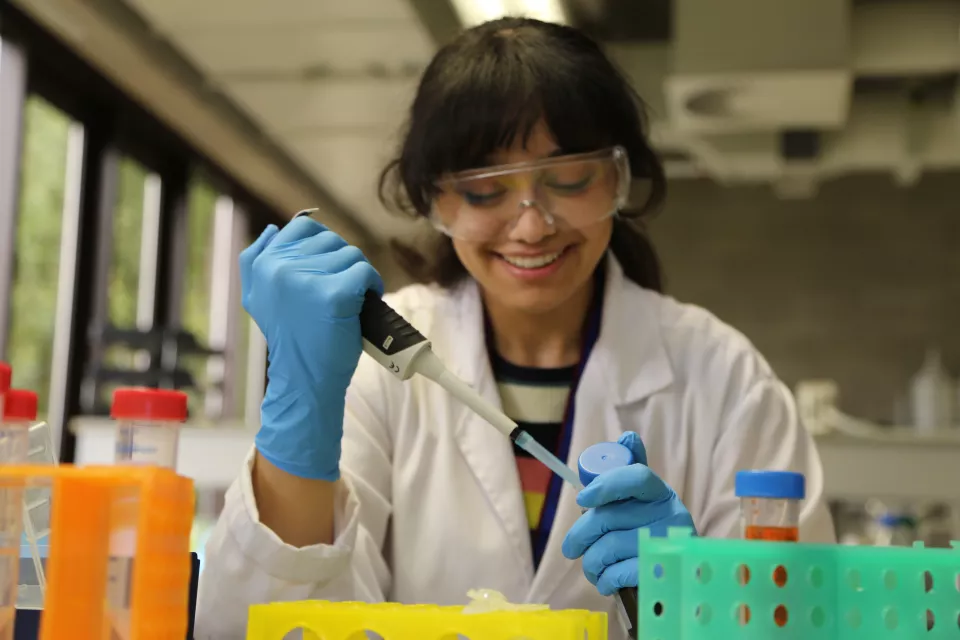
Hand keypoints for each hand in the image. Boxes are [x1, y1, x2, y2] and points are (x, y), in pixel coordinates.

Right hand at [240, 216, 382, 480]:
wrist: (304, 380)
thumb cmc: (291, 340)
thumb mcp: (257, 299)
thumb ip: (257, 261)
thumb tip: (274, 230)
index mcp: (263, 265)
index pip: (303, 228)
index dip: (322, 247)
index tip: (326, 271)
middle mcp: (280, 268)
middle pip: (331, 241)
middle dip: (342, 264)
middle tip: (340, 292)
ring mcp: (307, 280)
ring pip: (351, 255)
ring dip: (358, 275)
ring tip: (351, 300)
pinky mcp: (334, 294)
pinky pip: (364, 272)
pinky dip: (373, 285)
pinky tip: (365, 303)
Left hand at [561, 432, 695, 595]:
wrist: (681, 578)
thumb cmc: (651, 534)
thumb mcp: (644, 502)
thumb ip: (630, 472)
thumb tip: (628, 437)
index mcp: (661, 492)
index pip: (636, 477)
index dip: (606, 485)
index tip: (582, 499)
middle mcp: (670, 515)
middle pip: (608, 518)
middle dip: (580, 536)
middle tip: (571, 548)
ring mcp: (668, 545)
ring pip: (608, 548)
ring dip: (591, 563)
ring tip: (591, 567)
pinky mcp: (663, 574)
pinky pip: (619, 574)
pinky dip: (605, 580)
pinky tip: (606, 581)